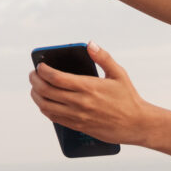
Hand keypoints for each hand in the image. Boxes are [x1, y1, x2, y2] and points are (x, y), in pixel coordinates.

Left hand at [29, 42, 150, 145]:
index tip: (39, 66)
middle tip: (33, 75)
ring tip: (35, 88)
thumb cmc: (128, 98)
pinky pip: (54, 118)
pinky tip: (44, 102)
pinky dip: (45, 109)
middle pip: (47, 91)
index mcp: (88, 87)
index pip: (56, 78)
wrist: (137, 124)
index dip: (43, 71)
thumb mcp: (118, 74)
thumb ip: (103, 57)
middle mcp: (80, 102)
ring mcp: (78, 116)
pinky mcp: (78, 127)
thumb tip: (90, 44)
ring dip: (36, 96)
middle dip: (35, 81)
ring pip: (47, 106)